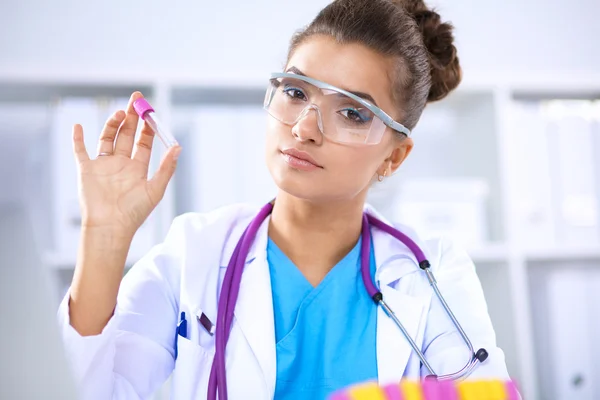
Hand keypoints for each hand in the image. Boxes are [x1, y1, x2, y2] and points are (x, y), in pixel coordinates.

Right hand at [72, 92, 180, 238]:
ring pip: (107, 138)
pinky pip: (80, 151)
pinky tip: (79, 126)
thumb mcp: (155, 189)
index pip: (144, 142)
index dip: (148, 127)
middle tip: (136, 99)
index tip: (151, 112)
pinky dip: (78, 138)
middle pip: (126, 135)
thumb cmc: (134, 212)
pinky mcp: (86, 170)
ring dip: (113, 124)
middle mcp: (121, 164)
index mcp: (138, 168)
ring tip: (120, 112)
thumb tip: (178, 147)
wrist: (110, 227)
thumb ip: (166, 168)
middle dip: (132, 117)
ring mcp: (103, 166)